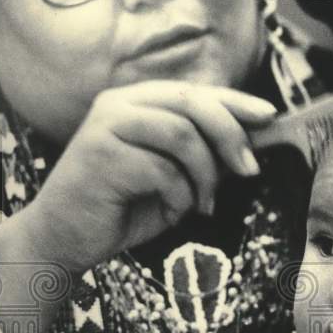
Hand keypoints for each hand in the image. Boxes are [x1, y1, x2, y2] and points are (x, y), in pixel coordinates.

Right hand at [11, 81, 276, 272]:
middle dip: (230, 135)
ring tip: (202, 205)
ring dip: (204, 176)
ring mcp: (107, 126)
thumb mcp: (172, 181)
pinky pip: (163, 171)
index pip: (194, 92)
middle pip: (192, 104)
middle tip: (250, 170)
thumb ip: (203, 158)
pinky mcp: (101, 154)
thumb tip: (253, 145)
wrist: (63, 239)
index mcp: (134, 102)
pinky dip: (179, 198)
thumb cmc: (121, 209)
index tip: (269, 116)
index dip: (235, 102)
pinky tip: (172, 213)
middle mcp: (118, 105)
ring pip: (182, 136)